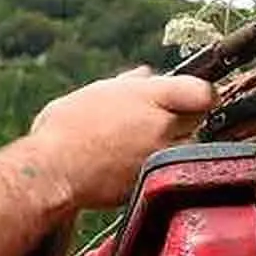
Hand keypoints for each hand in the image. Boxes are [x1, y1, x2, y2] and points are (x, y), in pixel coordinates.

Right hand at [28, 67, 214, 208]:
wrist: (52, 171)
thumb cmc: (64, 130)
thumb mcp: (93, 93)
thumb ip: (127, 84)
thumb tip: (145, 75)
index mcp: (148, 95)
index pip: (202, 91)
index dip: (203, 94)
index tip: (197, 98)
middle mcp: (161, 124)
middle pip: (198, 120)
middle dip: (185, 119)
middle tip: (161, 123)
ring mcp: (160, 155)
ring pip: (187, 148)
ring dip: (176, 146)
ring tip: (144, 147)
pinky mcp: (153, 181)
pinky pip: (169, 170)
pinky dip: (159, 167)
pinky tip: (133, 165)